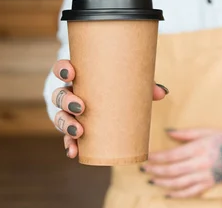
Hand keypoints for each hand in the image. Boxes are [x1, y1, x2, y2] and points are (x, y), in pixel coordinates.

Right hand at [51, 59, 168, 158]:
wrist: (112, 97)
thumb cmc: (119, 85)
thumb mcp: (130, 82)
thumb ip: (145, 85)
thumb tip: (163, 93)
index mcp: (80, 76)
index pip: (63, 69)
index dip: (62, 70)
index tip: (71, 73)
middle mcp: (70, 93)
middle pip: (59, 95)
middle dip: (66, 101)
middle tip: (81, 107)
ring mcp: (69, 112)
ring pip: (60, 117)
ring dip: (66, 124)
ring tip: (79, 132)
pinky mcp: (74, 128)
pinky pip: (67, 137)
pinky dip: (69, 145)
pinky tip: (74, 152)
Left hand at [141, 129, 221, 198]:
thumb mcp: (208, 131)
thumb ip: (187, 133)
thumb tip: (168, 132)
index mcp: (199, 148)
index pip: (172, 155)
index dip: (156, 157)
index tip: (145, 156)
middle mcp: (201, 164)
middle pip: (172, 170)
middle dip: (155, 170)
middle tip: (143, 168)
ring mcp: (205, 176)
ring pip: (178, 183)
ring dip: (162, 182)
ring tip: (151, 179)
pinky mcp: (210, 184)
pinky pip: (190, 193)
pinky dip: (177, 195)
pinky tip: (167, 193)